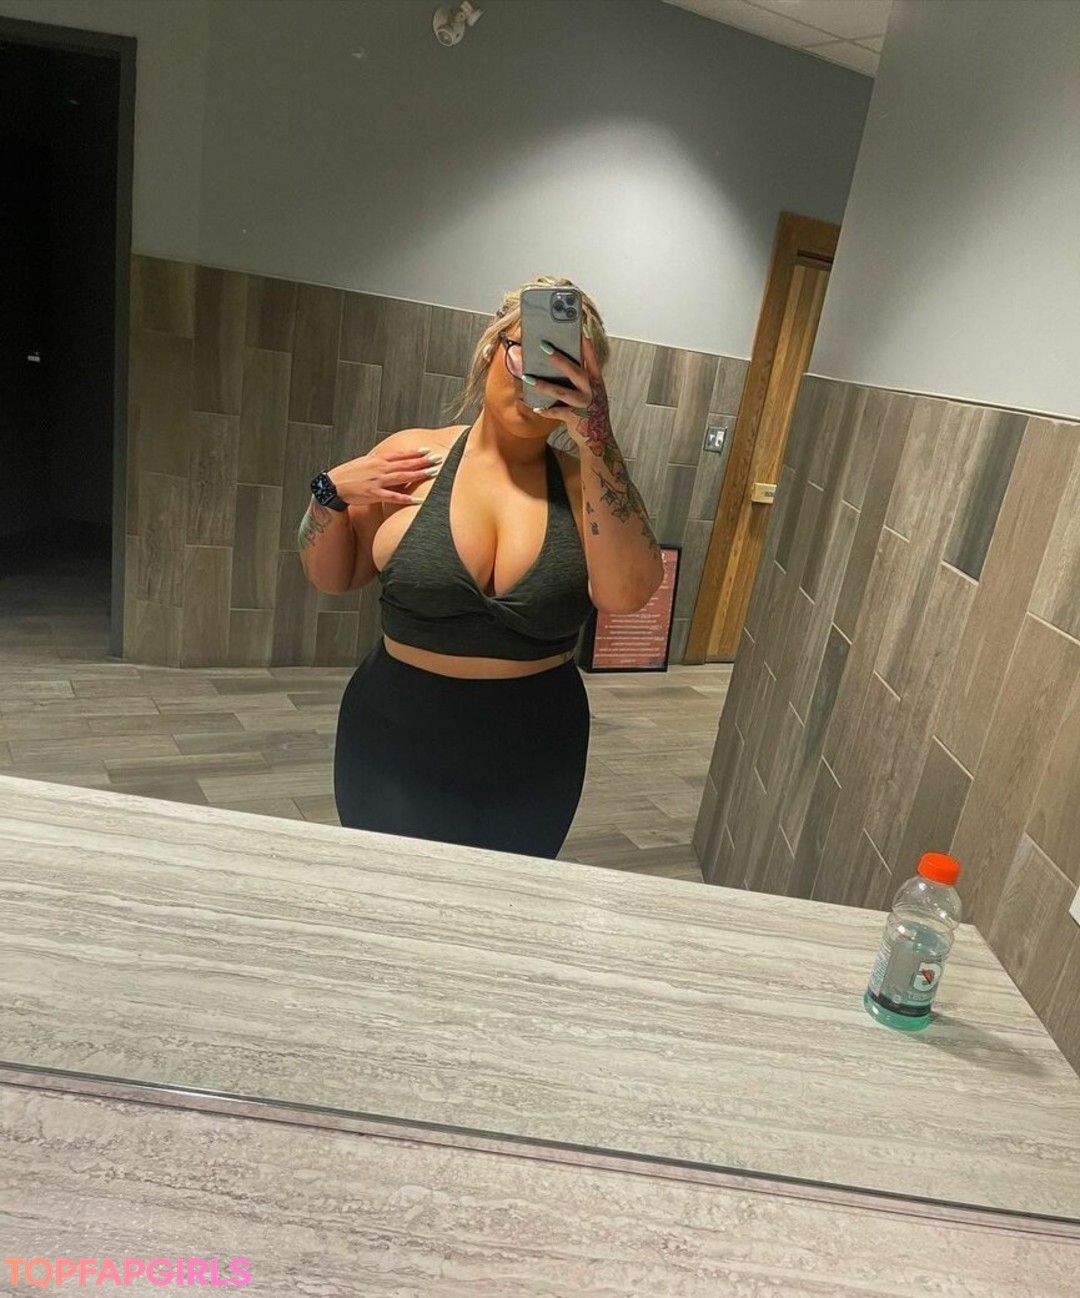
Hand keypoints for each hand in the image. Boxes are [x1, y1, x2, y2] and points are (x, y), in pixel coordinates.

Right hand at [327, 448, 441, 506]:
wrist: (334, 485)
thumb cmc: (350, 474)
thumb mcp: (365, 462)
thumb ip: (380, 461)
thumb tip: (393, 459)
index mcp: (378, 460)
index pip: (400, 455)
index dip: (415, 453)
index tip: (428, 451)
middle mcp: (380, 469)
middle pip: (405, 464)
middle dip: (423, 461)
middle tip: (438, 459)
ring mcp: (378, 481)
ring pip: (402, 477)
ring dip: (418, 474)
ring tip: (433, 473)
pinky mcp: (375, 494)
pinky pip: (393, 497)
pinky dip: (406, 499)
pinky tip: (418, 500)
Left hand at [522, 333, 614, 455]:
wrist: (598, 438)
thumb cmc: (591, 412)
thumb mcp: (592, 392)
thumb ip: (583, 378)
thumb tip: (564, 362)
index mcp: (596, 381)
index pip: (592, 358)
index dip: (587, 343)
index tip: (582, 326)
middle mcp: (591, 390)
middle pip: (574, 371)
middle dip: (559, 358)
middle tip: (543, 346)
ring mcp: (584, 404)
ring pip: (561, 392)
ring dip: (543, 385)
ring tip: (527, 377)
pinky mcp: (576, 418)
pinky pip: (557, 412)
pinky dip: (545, 410)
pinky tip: (535, 407)